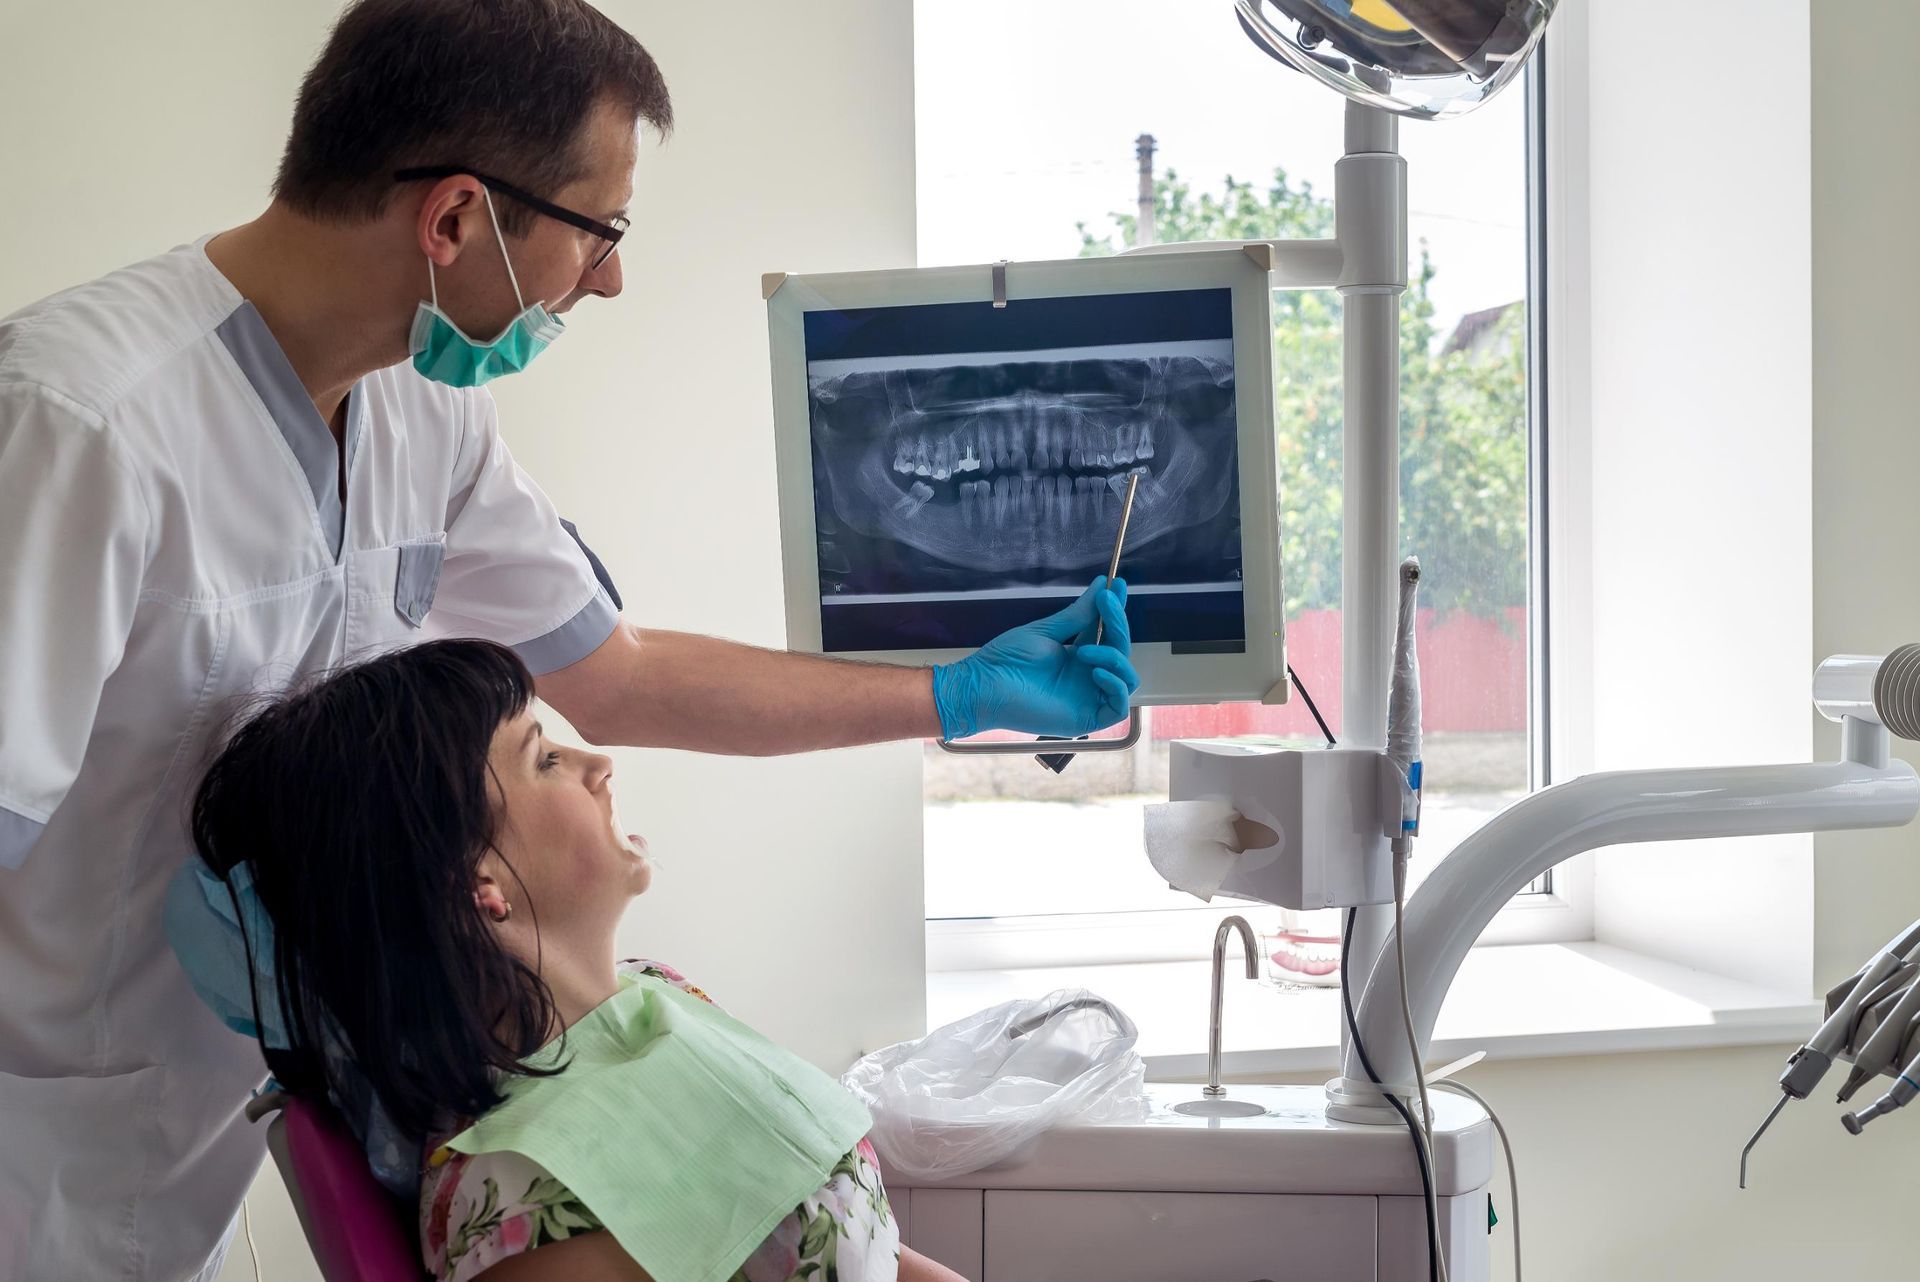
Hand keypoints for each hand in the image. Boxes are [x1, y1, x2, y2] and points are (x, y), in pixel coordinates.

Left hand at [931, 577, 1138, 738]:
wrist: (984, 686)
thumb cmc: (1005, 661)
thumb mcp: (1046, 631)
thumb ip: (1078, 613)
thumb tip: (1102, 586)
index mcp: (1078, 658)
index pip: (1108, 634)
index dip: (1116, 612)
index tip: (1119, 585)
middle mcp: (1087, 678)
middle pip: (1120, 652)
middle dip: (1117, 625)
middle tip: (1106, 602)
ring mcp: (1088, 699)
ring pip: (1127, 679)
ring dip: (1114, 658)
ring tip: (1084, 650)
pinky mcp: (1086, 720)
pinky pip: (1119, 708)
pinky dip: (1115, 686)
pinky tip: (1095, 672)